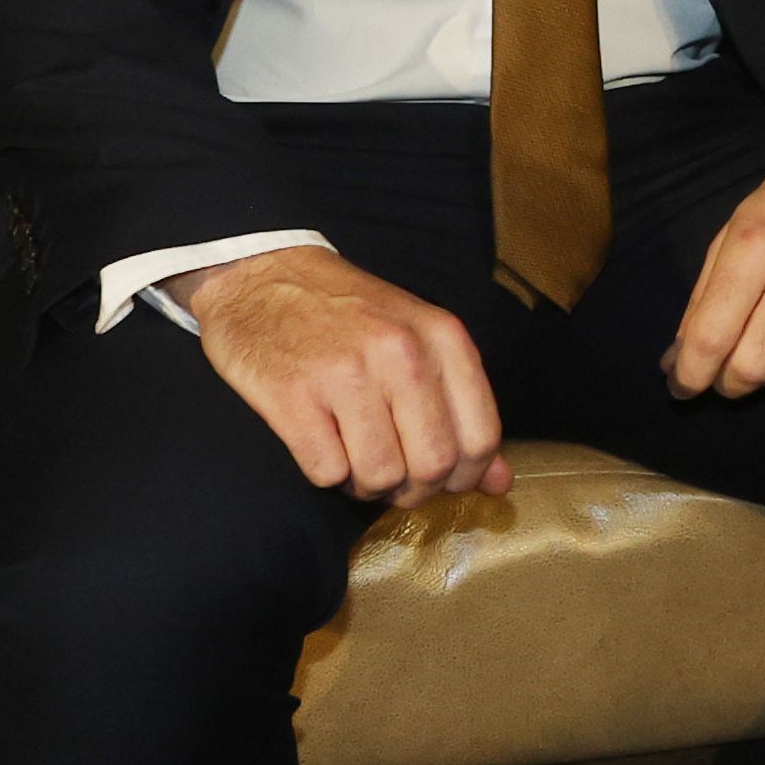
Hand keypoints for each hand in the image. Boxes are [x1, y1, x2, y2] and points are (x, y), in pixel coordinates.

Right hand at [177, 247, 513, 506]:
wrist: (264, 275)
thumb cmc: (350, 315)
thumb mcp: (420, 341)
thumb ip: (464, 408)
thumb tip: (500, 482)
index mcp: (442, 338)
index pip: (481, 437)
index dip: (466, 476)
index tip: (443, 480)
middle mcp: (400, 353)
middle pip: (433, 466)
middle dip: (414, 489)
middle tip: (393, 478)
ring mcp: (344, 374)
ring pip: (381, 476)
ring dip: (368, 486)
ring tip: (355, 460)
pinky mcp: (291, 395)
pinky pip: (327, 473)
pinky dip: (326, 473)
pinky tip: (321, 444)